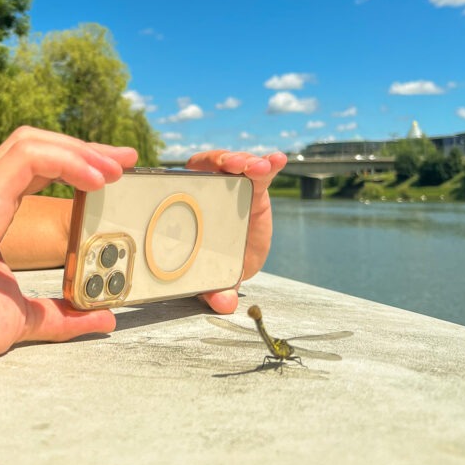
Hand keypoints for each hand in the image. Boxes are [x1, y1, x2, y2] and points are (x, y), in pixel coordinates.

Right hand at [0, 128, 137, 387]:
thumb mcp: (19, 320)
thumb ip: (58, 315)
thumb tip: (99, 316)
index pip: (37, 169)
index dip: (77, 163)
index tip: (114, 173)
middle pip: (38, 147)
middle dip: (85, 148)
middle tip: (126, 159)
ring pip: (31, 143)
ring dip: (79, 149)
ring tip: (115, 167)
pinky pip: (27, 158)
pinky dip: (66, 160)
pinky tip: (95, 179)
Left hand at [185, 149, 286, 314]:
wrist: (233, 264)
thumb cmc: (213, 265)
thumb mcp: (212, 279)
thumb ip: (215, 291)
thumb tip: (225, 304)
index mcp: (188, 204)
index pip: (186, 179)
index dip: (194, 171)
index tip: (206, 173)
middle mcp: (208, 190)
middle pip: (211, 166)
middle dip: (223, 160)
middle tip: (237, 166)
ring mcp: (232, 186)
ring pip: (238, 166)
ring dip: (248, 162)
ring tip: (261, 166)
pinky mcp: (255, 189)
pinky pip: (262, 173)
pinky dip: (269, 164)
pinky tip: (278, 160)